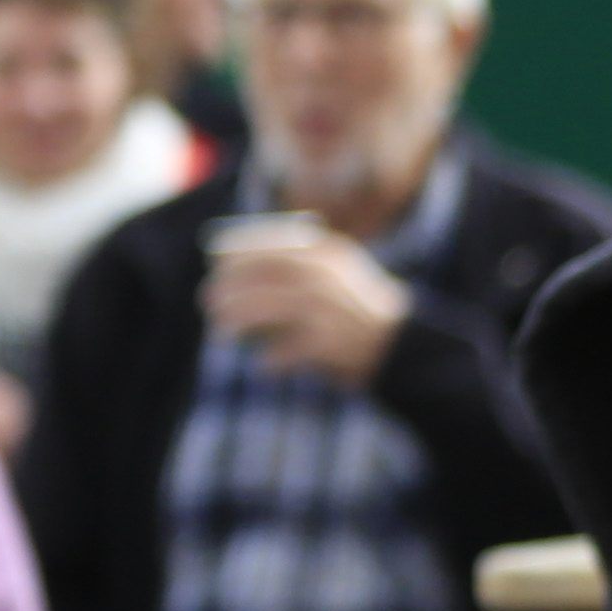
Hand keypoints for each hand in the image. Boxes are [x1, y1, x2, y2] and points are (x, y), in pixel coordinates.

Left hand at [202, 225, 411, 387]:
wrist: (403, 343)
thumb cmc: (355, 306)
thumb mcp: (336, 270)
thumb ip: (296, 261)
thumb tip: (231, 259)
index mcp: (329, 255)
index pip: (273, 245)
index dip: (239, 250)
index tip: (215, 259)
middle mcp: (328, 279)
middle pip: (265, 276)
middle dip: (230, 287)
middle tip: (208, 300)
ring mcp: (330, 311)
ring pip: (268, 310)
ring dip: (238, 320)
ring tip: (221, 331)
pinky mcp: (332, 345)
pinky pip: (286, 351)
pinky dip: (270, 360)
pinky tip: (262, 365)